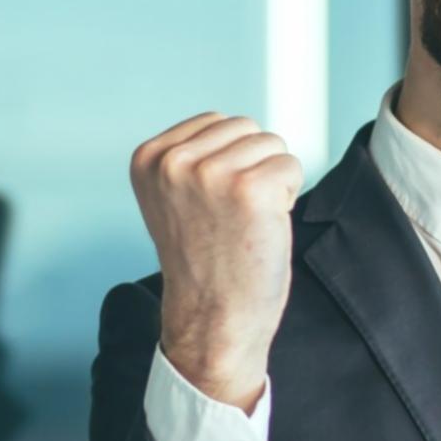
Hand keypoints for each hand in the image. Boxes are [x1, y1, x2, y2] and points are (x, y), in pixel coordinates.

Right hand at [130, 112, 303, 411]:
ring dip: (271, 182)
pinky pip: (291, 166)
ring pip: (272, 144)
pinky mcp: (249, 189)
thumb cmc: (204, 263)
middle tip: (232, 217)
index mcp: (149, 157)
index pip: (216, 121)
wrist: (212, 319)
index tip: (211, 206)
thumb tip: (238, 126)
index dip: (228, 162)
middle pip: (246, 127)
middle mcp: (173, 161)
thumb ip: (192, 158)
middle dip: (252, 167)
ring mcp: (210, 173)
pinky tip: (262, 227)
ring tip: (246, 222)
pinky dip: (288, 197)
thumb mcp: (175, 197)